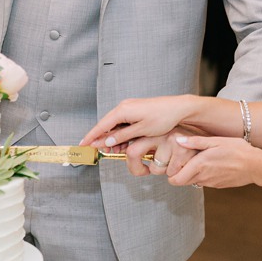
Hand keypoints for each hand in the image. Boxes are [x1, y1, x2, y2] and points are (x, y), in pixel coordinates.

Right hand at [82, 95, 196, 152]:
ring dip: (113, 139)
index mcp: (123, 110)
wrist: (178, 108)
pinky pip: (123, 124)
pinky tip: (123, 144)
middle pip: (107, 126)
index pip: (102, 125)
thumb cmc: (163, 118)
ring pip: (115, 126)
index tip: (83, 145)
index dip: (91, 136)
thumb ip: (122, 136)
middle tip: (102, 153)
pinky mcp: (135, 111)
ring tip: (115, 152)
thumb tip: (106, 142)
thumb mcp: (141, 130)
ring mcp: (129, 108)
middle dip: (103, 140)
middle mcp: (124, 107)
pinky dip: (121, 134)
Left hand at [122, 132, 200, 179]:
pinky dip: (176, 172)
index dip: (130, 164)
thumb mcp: (161, 141)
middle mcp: (158, 133)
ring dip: (163, 171)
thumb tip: (124, 156)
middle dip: (137, 169)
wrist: (205, 137)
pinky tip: (182, 163)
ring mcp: (169, 141)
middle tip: (145, 172)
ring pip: (156, 169)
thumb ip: (145, 147)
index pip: (130, 148)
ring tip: (172, 161)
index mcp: (151, 130)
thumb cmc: (180, 144)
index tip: (138, 168)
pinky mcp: (181, 150)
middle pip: (133, 153)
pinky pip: (171, 172)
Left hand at [167, 135, 260, 189]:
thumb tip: (178, 140)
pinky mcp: (218, 185)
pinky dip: (204, 175)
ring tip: (200, 160)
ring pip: (194, 182)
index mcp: (199, 165)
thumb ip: (195, 142)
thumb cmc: (237, 150)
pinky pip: (205, 182)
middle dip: (180, 174)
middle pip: (183, 182)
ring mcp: (210, 183)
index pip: (175, 180)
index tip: (174, 165)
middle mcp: (202, 177)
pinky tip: (212, 165)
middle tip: (184, 162)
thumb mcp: (216, 141)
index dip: (171, 175)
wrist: (255, 165)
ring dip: (192, 174)